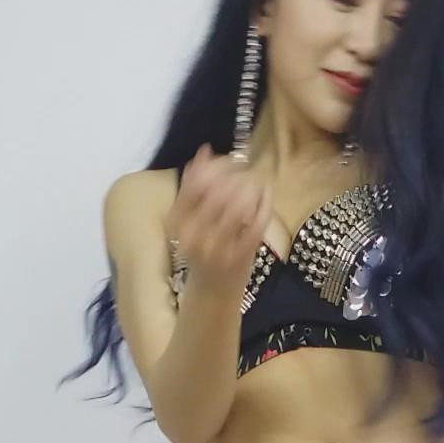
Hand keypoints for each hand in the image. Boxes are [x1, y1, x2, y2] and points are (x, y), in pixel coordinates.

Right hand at [169, 144, 274, 292]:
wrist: (213, 292)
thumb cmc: (202, 249)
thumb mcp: (190, 218)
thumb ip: (193, 186)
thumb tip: (204, 151)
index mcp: (178, 223)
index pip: (196, 182)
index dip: (216, 164)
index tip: (229, 160)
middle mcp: (194, 236)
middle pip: (218, 189)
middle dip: (236, 173)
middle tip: (245, 170)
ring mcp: (218, 247)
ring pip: (239, 202)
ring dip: (251, 186)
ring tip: (255, 182)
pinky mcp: (241, 255)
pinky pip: (258, 220)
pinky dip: (264, 202)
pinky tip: (266, 194)